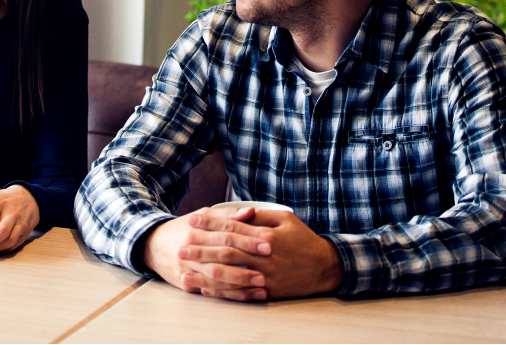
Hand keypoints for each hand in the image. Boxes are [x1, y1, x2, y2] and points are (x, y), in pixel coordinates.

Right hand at [142, 207, 270, 300]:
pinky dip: (231, 294)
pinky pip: (212, 291)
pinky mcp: (187, 285)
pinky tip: (248, 295)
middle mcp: (190, 250)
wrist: (153, 246)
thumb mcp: (201, 216)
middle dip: (247, 262)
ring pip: (217, 277)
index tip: (268, 244)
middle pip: (222, 257)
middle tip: (269, 266)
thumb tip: (252, 211)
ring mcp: (187, 270)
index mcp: (196, 231)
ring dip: (241, 282)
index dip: (248, 240)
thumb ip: (227, 215)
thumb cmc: (184, 229)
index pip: (226, 235)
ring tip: (263, 285)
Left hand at [172, 208, 344, 300]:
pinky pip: (240, 293)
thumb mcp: (285, 219)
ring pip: (230, 274)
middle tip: (180, 248)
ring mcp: (265, 276)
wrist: (325, 267)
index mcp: (266, 236)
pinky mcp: (267, 291)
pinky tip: (205, 289)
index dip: (210, 223)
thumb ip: (261, 217)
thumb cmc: (303, 240)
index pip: (232, 228)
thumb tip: (239, 212)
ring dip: (205, 273)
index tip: (192, 220)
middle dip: (201, 250)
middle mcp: (263, 257)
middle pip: (226, 252)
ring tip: (185, 270)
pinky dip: (221, 292)